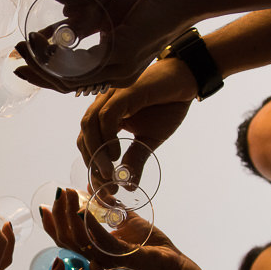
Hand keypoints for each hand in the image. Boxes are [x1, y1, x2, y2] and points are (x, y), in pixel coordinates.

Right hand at [15, 0, 194, 93]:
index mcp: (113, 69)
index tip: (22, 61)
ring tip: (25, 46)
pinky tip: (47, 40)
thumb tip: (52, 29)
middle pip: (67, 84)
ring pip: (72, 77)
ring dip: (43, 64)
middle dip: (38, 72)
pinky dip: (61, 54)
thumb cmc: (147, 5)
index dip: (45, 74)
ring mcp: (120, 68)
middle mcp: (116, 76)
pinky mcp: (123, 53)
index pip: (73, 80)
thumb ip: (81, 26)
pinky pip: (84, 62)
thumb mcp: (105, 15)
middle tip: (16, 56)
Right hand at [40, 187, 189, 269]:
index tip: (46, 205)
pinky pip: (98, 240)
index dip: (53, 224)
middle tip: (58, 194)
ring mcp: (106, 259)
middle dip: (57, 215)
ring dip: (69, 215)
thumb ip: (112, 208)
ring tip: (68, 194)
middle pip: (66, 239)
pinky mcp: (120, 257)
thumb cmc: (152, 245)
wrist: (173, 263)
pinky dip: (87, 224)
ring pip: (77, 240)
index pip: (66, 239)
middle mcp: (96, 257)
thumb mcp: (128, 220)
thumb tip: (95, 189)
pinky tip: (82, 209)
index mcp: (95, 251)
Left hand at [78, 57, 197, 191]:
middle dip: (91, 162)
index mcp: (106, 116)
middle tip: (104, 184)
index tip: (102, 188)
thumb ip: (135, 159)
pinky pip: (107, 115)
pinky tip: (116, 154)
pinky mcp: (124, 92)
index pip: (88, 142)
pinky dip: (107, 136)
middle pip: (84, 135)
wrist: (186, 81)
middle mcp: (103, 105)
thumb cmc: (167, 105)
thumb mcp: (149, 140)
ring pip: (90, 124)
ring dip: (96, 152)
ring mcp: (112, 96)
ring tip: (108, 173)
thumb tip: (128, 187)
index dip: (92, 165)